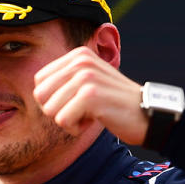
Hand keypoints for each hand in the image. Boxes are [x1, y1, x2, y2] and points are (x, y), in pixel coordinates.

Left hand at [33, 46, 148, 144]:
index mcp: (78, 55)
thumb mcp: (90, 82)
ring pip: (50, 110)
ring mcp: (86, 77)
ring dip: (69, 120)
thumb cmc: (114, 103)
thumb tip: (37, 91)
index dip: (54, 99)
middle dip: (58, 111)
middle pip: (41, 96)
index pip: (39, 82)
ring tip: (92, 114)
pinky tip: (96, 120)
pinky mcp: (91, 96)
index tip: (78, 101)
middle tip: (83, 110)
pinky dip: (77, 129)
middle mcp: (80, 61)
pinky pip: (63, 121)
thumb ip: (66, 80)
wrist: (148, 114)